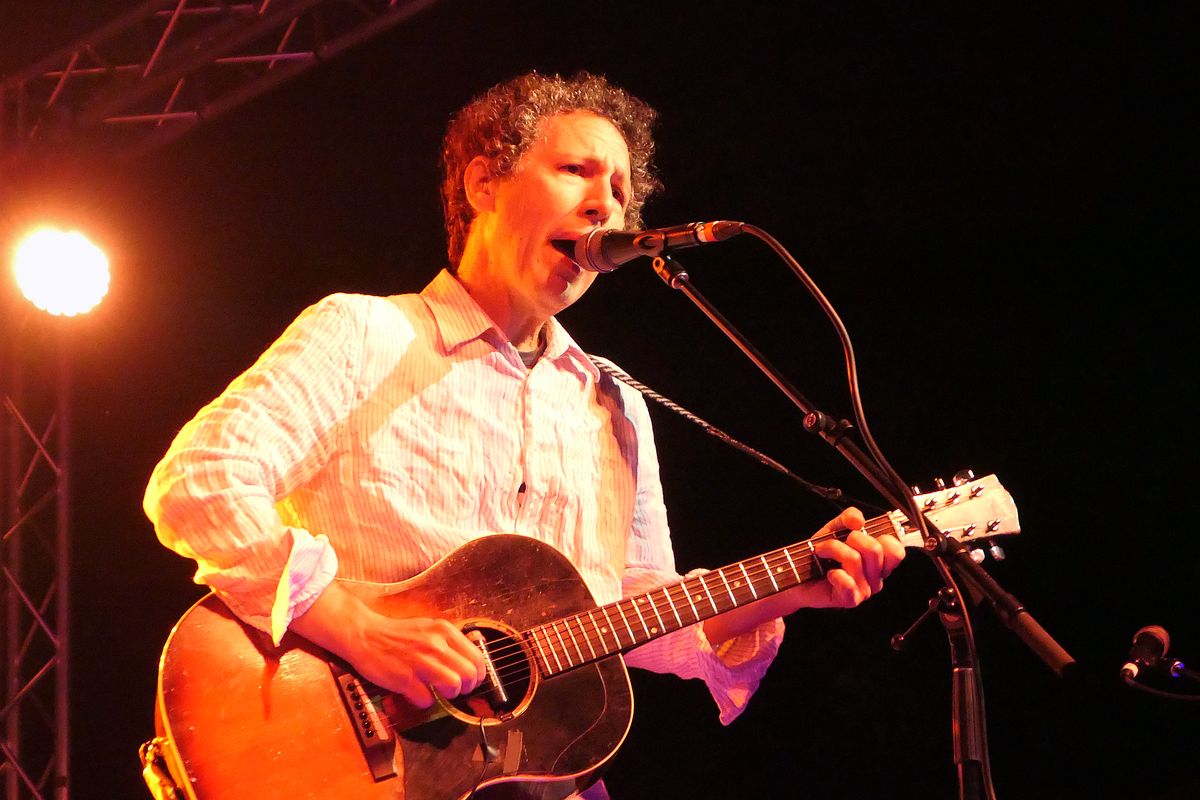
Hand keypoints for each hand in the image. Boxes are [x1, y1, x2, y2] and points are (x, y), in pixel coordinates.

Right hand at [290, 582, 485, 708]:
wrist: (365, 634)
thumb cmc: (397, 634)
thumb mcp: (429, 628)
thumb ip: (449, 641)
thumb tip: (469, 660)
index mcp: (444, 631)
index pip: (477, 657)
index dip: (478, 674)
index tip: (473, 680)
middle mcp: (435, 645)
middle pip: (470, 674)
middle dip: (467, 687)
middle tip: (458, 689)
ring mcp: (420, 662)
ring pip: (454, 686)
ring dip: (450, 694)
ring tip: (440, 692)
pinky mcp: (404, 678)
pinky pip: (427, 699)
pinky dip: (425, 701)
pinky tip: (418, 694)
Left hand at [794, 506, 905, 608]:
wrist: (799, 573)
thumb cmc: (821, 554)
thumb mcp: (836, 528)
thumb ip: (850, 517)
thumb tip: (859, 521)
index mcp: (879, 562)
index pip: (896, 550)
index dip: (880, 537)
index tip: (859, 534)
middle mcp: (876, 577)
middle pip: (875, 550)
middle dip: (851, 538)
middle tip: (836, 541)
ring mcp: (865, 591)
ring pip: (855, 560)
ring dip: (832, 549)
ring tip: (822, 552)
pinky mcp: (850, 600)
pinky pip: (848, 582)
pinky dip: (834, 573)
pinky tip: (829, 574)